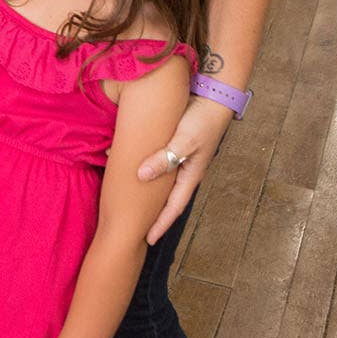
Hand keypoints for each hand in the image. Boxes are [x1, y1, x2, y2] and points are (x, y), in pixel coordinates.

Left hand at [136, 96, 233, 241]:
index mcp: (190, 176)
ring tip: (124, 198)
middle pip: (165, 198)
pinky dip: (140, 166)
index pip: (173, 208)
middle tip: (134, 226)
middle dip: (151, 212)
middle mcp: (184, 170)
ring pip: (158, 180)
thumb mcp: (183, 141)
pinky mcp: (172, 144)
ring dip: (143, 188)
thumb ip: (164, 158)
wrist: (212, 96)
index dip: (161, 224)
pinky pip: (155, 161)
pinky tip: (123, 162)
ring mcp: (179, 158)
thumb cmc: (201, 120)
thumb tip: (141, 176)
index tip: (148, 241)